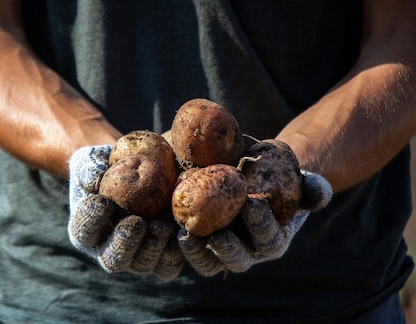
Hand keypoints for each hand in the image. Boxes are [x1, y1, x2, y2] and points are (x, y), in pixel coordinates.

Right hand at [68, 146, 184, 279]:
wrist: (139, 171)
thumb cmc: (109, 165)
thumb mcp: (94, 161)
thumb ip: (90, 168)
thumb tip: (95, 179)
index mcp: (88, 232)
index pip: (84, 232)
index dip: (91, 221)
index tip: (102, 201)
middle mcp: (111, 251)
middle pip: (114, 260)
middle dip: (125, 243)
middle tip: (135, 222)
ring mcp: (138, 257)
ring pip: (144, 264)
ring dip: (154, 248)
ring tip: (162, 226)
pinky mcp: (164, 256)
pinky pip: (171, 263)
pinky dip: (179, 251)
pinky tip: (184, 233)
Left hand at [178, 170, 332, 275]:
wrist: (249, 171)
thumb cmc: (278, 176)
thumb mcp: (297, 178)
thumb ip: (311, 188)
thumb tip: (319, 194)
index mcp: (272, 239)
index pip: (269, 240)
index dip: (261, 226)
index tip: (252, 203)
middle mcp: (247, 250)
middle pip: (237, 260)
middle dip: (227, 249)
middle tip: (216, 234)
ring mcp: (219, 248)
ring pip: (208, 261)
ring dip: (197, 253)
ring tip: (185, 235)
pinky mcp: (196, 240)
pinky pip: (186, 247)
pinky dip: (175, 241)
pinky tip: (164, 226)